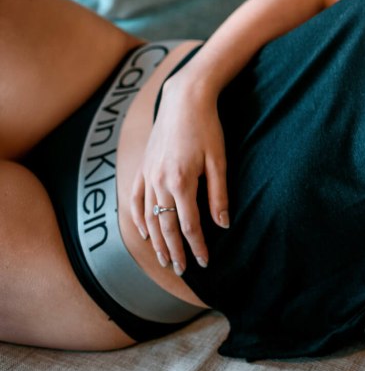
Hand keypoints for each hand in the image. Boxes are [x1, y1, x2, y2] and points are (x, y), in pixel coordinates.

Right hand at [131, 71, 228, 275]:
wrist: (183, 99)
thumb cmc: (207, 128)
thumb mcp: (219, 161)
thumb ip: (219, 194)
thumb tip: (223, 224)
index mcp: (182, 182)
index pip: (189, 225)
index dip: (197, 246)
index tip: (205, 262)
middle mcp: (160, 183)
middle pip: (167, 226)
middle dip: (175, 251)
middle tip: (183, 271)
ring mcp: (147, 176)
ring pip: (150, 217)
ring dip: (157, 241)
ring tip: (165, 259)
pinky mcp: (142, 168)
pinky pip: (136, 200)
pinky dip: (139, 218)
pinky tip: (144, 233)